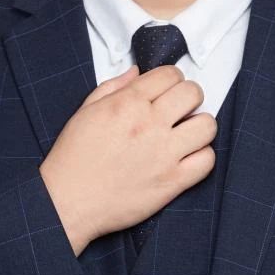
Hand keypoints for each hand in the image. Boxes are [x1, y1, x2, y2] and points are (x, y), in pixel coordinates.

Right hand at [40, 63, 216, 251]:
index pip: (170, 74)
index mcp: (127, 103)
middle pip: (193, 93)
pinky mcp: (172, 181)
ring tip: (187, 134)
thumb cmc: (73, 159)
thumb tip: (137, 73)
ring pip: (207, 125)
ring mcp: (164, 153)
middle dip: (189, 98)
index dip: (172, 80)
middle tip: (180, 111)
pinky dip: (202, 157)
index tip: (168, 92)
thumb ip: (113, 87)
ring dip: (200, 126)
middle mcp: (149, 123)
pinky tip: (187, 158)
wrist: (68, 201)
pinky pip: (207, 161)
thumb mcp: (86, 112)